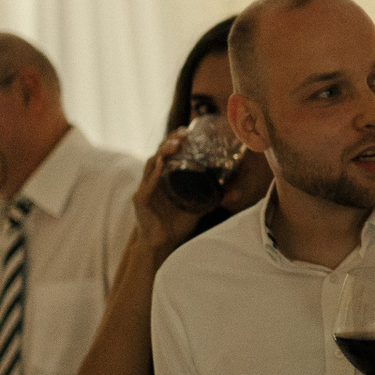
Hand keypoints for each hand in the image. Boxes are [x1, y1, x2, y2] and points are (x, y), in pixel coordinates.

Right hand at [132, 130, 203, 252]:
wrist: (163, 243)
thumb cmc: (177, 223)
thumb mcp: (197, 206)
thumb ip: (212, 198)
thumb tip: (234, 192)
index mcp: (164, 177)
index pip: (167, 154)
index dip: (175, 140)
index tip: (187, 131)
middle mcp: (152, 179)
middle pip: (158, 154)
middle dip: (169, 141)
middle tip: (183, 134)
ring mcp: (145, 188)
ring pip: (151, 165)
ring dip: (162, 153)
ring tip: (174, 145)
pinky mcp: (140, 200)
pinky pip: (146, 184)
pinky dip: (153, 174)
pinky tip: (161, 165)